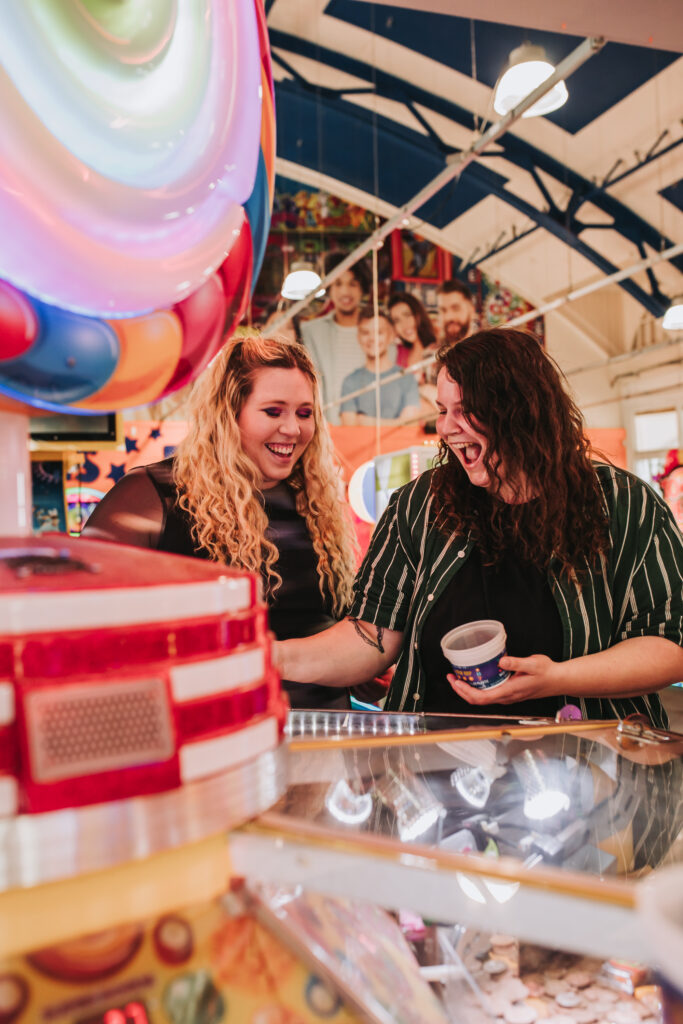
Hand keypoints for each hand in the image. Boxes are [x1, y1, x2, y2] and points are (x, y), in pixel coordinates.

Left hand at [447, 654, 562, 705]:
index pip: (482, 698)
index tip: (456, 681)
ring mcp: (507, 697)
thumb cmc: (547, 672)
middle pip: (478, 700)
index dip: (466, 691)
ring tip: (458, 677)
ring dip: (468, 690)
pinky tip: (474, 677)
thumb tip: (501, 661)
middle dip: (461, 690)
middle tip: (451, 677)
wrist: (558, 680)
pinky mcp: (508, 693)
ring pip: (482, 698)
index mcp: (509, 692)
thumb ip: (517, 663)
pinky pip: (488, 694)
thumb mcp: (533, 664)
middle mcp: (506, 697)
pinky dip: (477, 688)